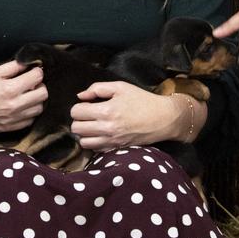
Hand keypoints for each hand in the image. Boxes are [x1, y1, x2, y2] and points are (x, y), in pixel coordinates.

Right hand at [0, 60, 45, 131]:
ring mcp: (13, 119)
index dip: (37, 71)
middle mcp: (15, 105)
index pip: (37, 78)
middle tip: (31, 83)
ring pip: (39, 108)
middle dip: (40, 85)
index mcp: (9, 89)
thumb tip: (28, 63)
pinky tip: (21, 106)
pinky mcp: (10, 128)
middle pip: (43, 94)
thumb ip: (12, 67)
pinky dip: (30, 112)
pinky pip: (30, 120)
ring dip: (36, 100)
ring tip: (26, 95)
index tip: (33, 70)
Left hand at [70, 81, 190, 149]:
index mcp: (106, 110)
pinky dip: (94, 143)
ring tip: (94, 126)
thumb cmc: (142, 100)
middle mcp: (106, 128)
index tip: (88, 105)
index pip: (76, 112)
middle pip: (76, 128)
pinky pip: (95, 150)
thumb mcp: (120, 87)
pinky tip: (101, 134)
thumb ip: (97, 88)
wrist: (163, 118)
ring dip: (85, 134)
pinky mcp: (116, 149)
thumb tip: (81, 96)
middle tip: (89, 115)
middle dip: (80, 120)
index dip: (79, 107)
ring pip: (83, 142)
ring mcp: (111, 141)